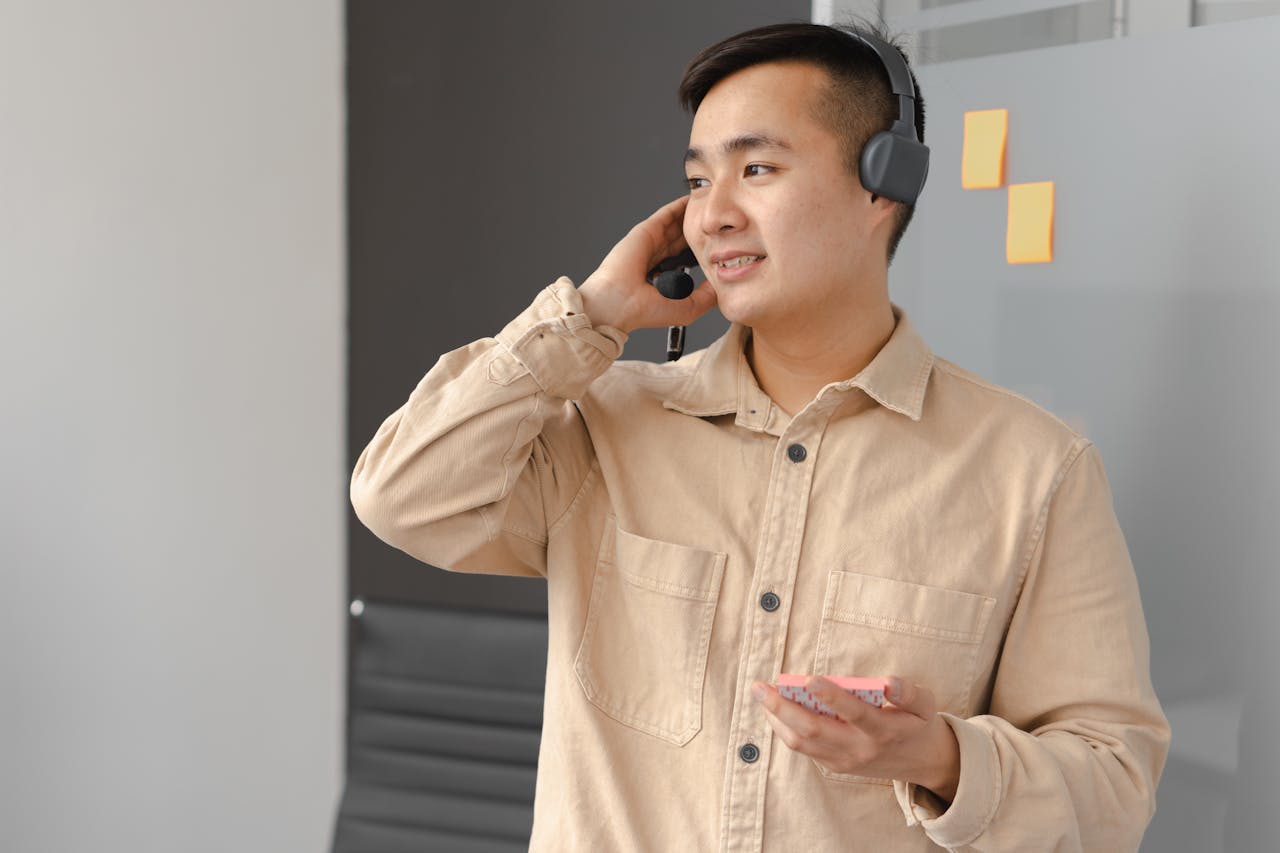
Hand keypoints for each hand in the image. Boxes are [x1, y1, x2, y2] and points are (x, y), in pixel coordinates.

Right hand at [578, 195, 717, 333]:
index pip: (688, 258)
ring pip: (677, 225)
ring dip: (693, 216)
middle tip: (721, 224)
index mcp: (666, 276)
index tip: (723, 245)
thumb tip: (724, 283)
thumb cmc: (645, 311)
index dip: (704, 250)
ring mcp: (652, 243)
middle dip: (701, 231)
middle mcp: (659, 258)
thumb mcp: (688, 308)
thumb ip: (707, 296)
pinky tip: (693, 199)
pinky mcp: (646, 231)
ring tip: (712, 207)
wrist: (619, 303)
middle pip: (685, 239)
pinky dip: (679, 206)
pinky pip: (667, 214)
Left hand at [752, 676, 960, 802]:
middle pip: (814, 732)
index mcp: (884, 731)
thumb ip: (910, 692)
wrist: (922, 763)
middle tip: (760, 687)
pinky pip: (804, 748)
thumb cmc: (918, 724)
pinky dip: (785, 728)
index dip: (832, 697)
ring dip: (777, 719)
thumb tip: (890, 681)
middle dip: (783, 709)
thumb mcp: (926, 705)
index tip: (809, 679)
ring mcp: (844, 761)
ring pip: (802, 744)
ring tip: (762, 694)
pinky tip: (774, 709)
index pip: (855, 714)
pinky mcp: (835, 765)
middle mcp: (860, 749)